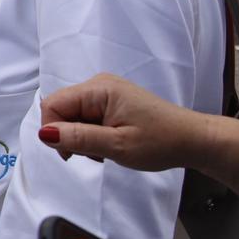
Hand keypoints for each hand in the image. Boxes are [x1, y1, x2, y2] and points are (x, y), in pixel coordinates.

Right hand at [37, 73, 207, 170]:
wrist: (194, 141)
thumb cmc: (161, 142)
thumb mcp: (117, 145)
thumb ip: (79, 138)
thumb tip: (44, 134)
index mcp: (99, 89)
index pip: (53, 105)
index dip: (54, 131)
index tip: (73, 154)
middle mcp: (99, 84)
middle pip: (61, 109)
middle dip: (69, 135)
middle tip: (95, 154)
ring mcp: (106, 92)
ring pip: (72, 115)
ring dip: (80, 137)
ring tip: (105, 150)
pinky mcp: (112, 102)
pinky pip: (86, 116)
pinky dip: (90, 134)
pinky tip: (108, 144)